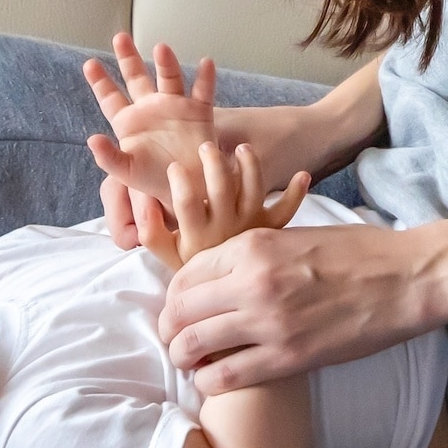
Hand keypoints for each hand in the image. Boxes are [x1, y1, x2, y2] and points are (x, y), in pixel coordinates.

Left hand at [84, 34, 217, 211]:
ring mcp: (175, 108)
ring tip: (161, 48)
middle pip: (137, 77)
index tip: (90, 63)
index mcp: (130, 122)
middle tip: (120, 38)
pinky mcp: (199, 113)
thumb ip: (109, 157)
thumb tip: (92, 139)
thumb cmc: (157, 181)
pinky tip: (206, 63)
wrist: (191, 190)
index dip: (100, 81)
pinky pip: (203, 92)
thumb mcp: (128, 172)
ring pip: (169, 79)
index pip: (111, 97)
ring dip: (166, 63)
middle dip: (128, 58)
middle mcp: (151, 109)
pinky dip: (205, 78)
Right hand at [98, 140, 309, 267]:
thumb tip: (144, 204)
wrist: (225, 300)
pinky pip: (287, 211)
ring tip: (243, 149)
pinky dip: (296, 194)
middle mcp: (225, 230)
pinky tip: (303, 175)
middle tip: (207, 146)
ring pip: (253, 191)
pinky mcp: (269, 229)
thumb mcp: (165, 255)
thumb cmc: (193, 269)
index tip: (175, 167)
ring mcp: (250, 227)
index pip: (185, 201)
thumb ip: (149, 230)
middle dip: (214, 163)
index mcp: (197, 236)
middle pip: (222, 188)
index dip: (179, 180)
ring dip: (250, 167)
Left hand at [159, 220, 444, 394]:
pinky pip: (226, 375)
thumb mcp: (294, 235)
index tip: (179, 307)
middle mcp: (253, 280)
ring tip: (189, 362)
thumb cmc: (358, 252)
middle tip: (174, 339)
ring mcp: (270, 320)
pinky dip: (209, 381)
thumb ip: (252, 252)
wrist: (408, 278)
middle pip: (180, 309)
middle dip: (170, 327)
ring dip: (183, 356)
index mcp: (253, 244)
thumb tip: (217, 272)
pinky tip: (213, 380)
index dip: (175, 294)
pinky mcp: (290, 357)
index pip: (186, 272)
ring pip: (194, 343)